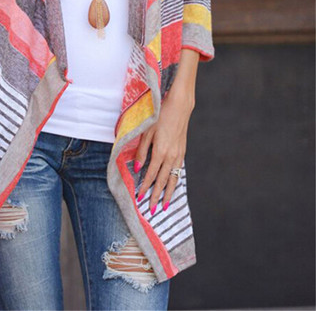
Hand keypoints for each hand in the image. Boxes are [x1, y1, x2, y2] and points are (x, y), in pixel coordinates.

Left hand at [133, 90, 193, 214]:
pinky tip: (172, 188)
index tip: (139, 199)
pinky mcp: (182, 152)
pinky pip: (178, 172)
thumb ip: (141, 151)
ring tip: (164, 206)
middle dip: (156, 196)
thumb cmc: (160, 116)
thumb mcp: (147, 131)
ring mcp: (178, 155)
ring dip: (168, 194)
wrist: (180, 106)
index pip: (151, 175)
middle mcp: (171, 156)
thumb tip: (136, 168)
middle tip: (151, 210)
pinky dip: (175, 182)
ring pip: (173, 179)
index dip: (145, 188)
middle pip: (163, 181)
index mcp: (160, 151)